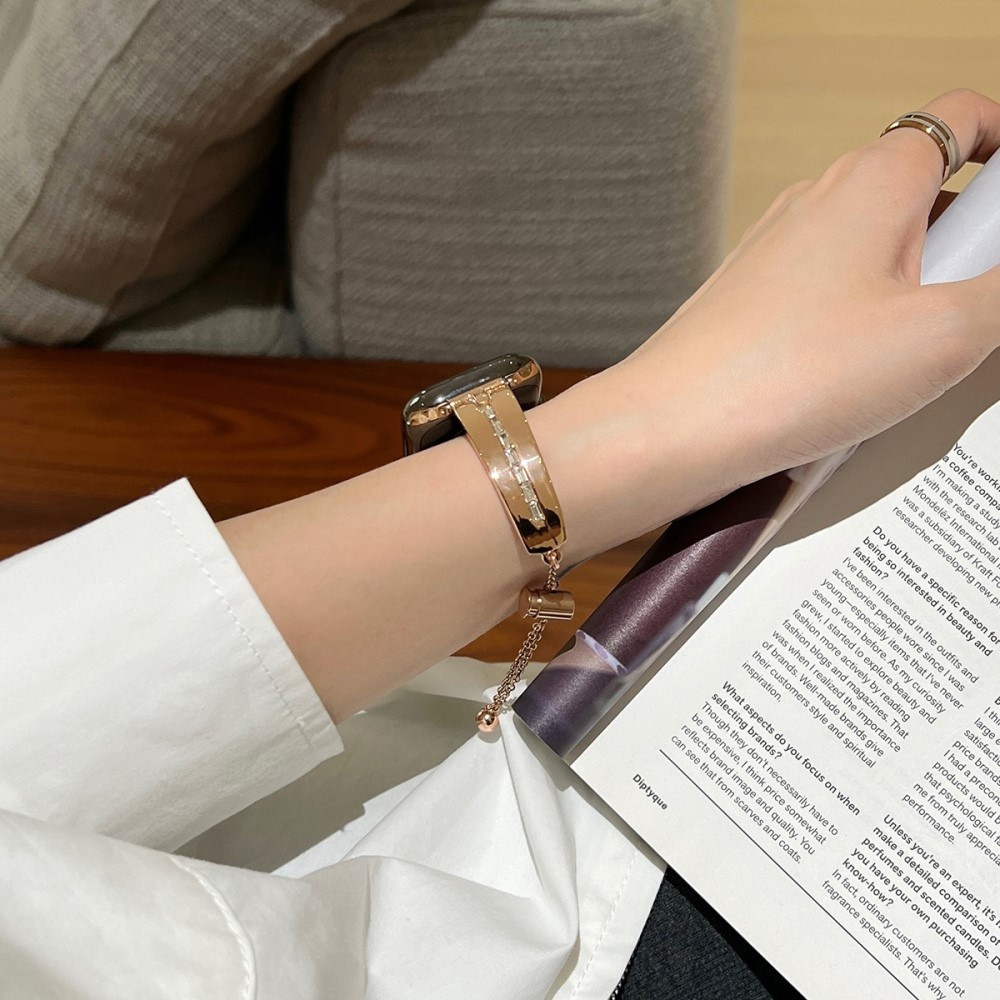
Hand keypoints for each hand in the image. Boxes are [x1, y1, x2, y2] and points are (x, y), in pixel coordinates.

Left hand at [612, 89, 999, 499]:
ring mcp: (778, 251)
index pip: (960, 119)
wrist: (675, 428)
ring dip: (911, 293)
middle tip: (972, 309)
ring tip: (910, 359)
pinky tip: (855, 380)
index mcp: (875, 181)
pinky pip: (830, 296)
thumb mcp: (943, 335)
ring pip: (873, 253)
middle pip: (920, 194)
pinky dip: (860, 324)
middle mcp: (818, 202)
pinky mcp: (754, 302)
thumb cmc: (790, 374)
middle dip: (962, 245)